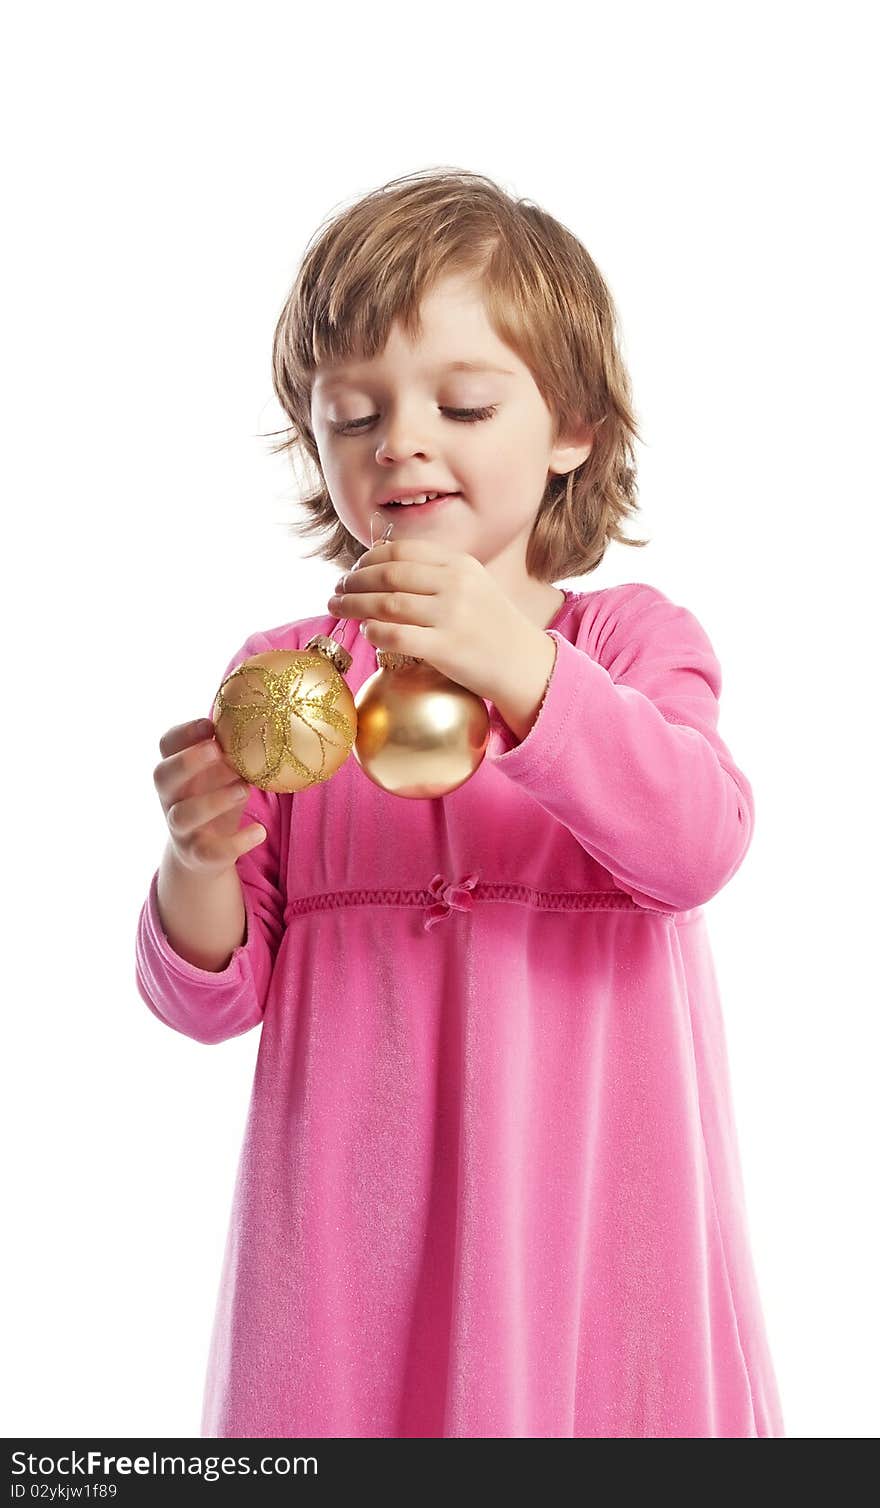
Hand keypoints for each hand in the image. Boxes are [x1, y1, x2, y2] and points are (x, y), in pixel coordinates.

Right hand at [153, 719, 264, 875]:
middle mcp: (171, 797)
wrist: (203, 855)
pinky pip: (210, 851)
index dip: (183, 733)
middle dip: (188, 761)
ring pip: (183, 814)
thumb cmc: (217, 799)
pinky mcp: (196, 854)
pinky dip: (236, 843)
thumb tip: (270, 714)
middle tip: (217, 750)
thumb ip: (233, 751)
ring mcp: (179, 827)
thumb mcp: (222, 773)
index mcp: (177, 771)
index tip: (209, 724)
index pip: (166, 745)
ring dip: (213, 800)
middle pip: (162, 775)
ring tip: (243, 789)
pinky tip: (259, 832)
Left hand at [327, 539, 534, 700]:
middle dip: (353, 580)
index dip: (368, 558)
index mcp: (460, 564)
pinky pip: (396, 636)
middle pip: (388, 574)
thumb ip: (434, 576)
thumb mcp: (471, 586)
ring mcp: (451, 616)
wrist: (523, 664)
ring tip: (336, 608)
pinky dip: (374, 632)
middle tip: (336, 589)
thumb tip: (380, 569)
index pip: (402, 550)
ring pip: (386, 603)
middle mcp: (455, 584)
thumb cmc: (491, 627)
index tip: (353, 569)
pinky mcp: (446, 648)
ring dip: (353, 604)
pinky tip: (366, 632)